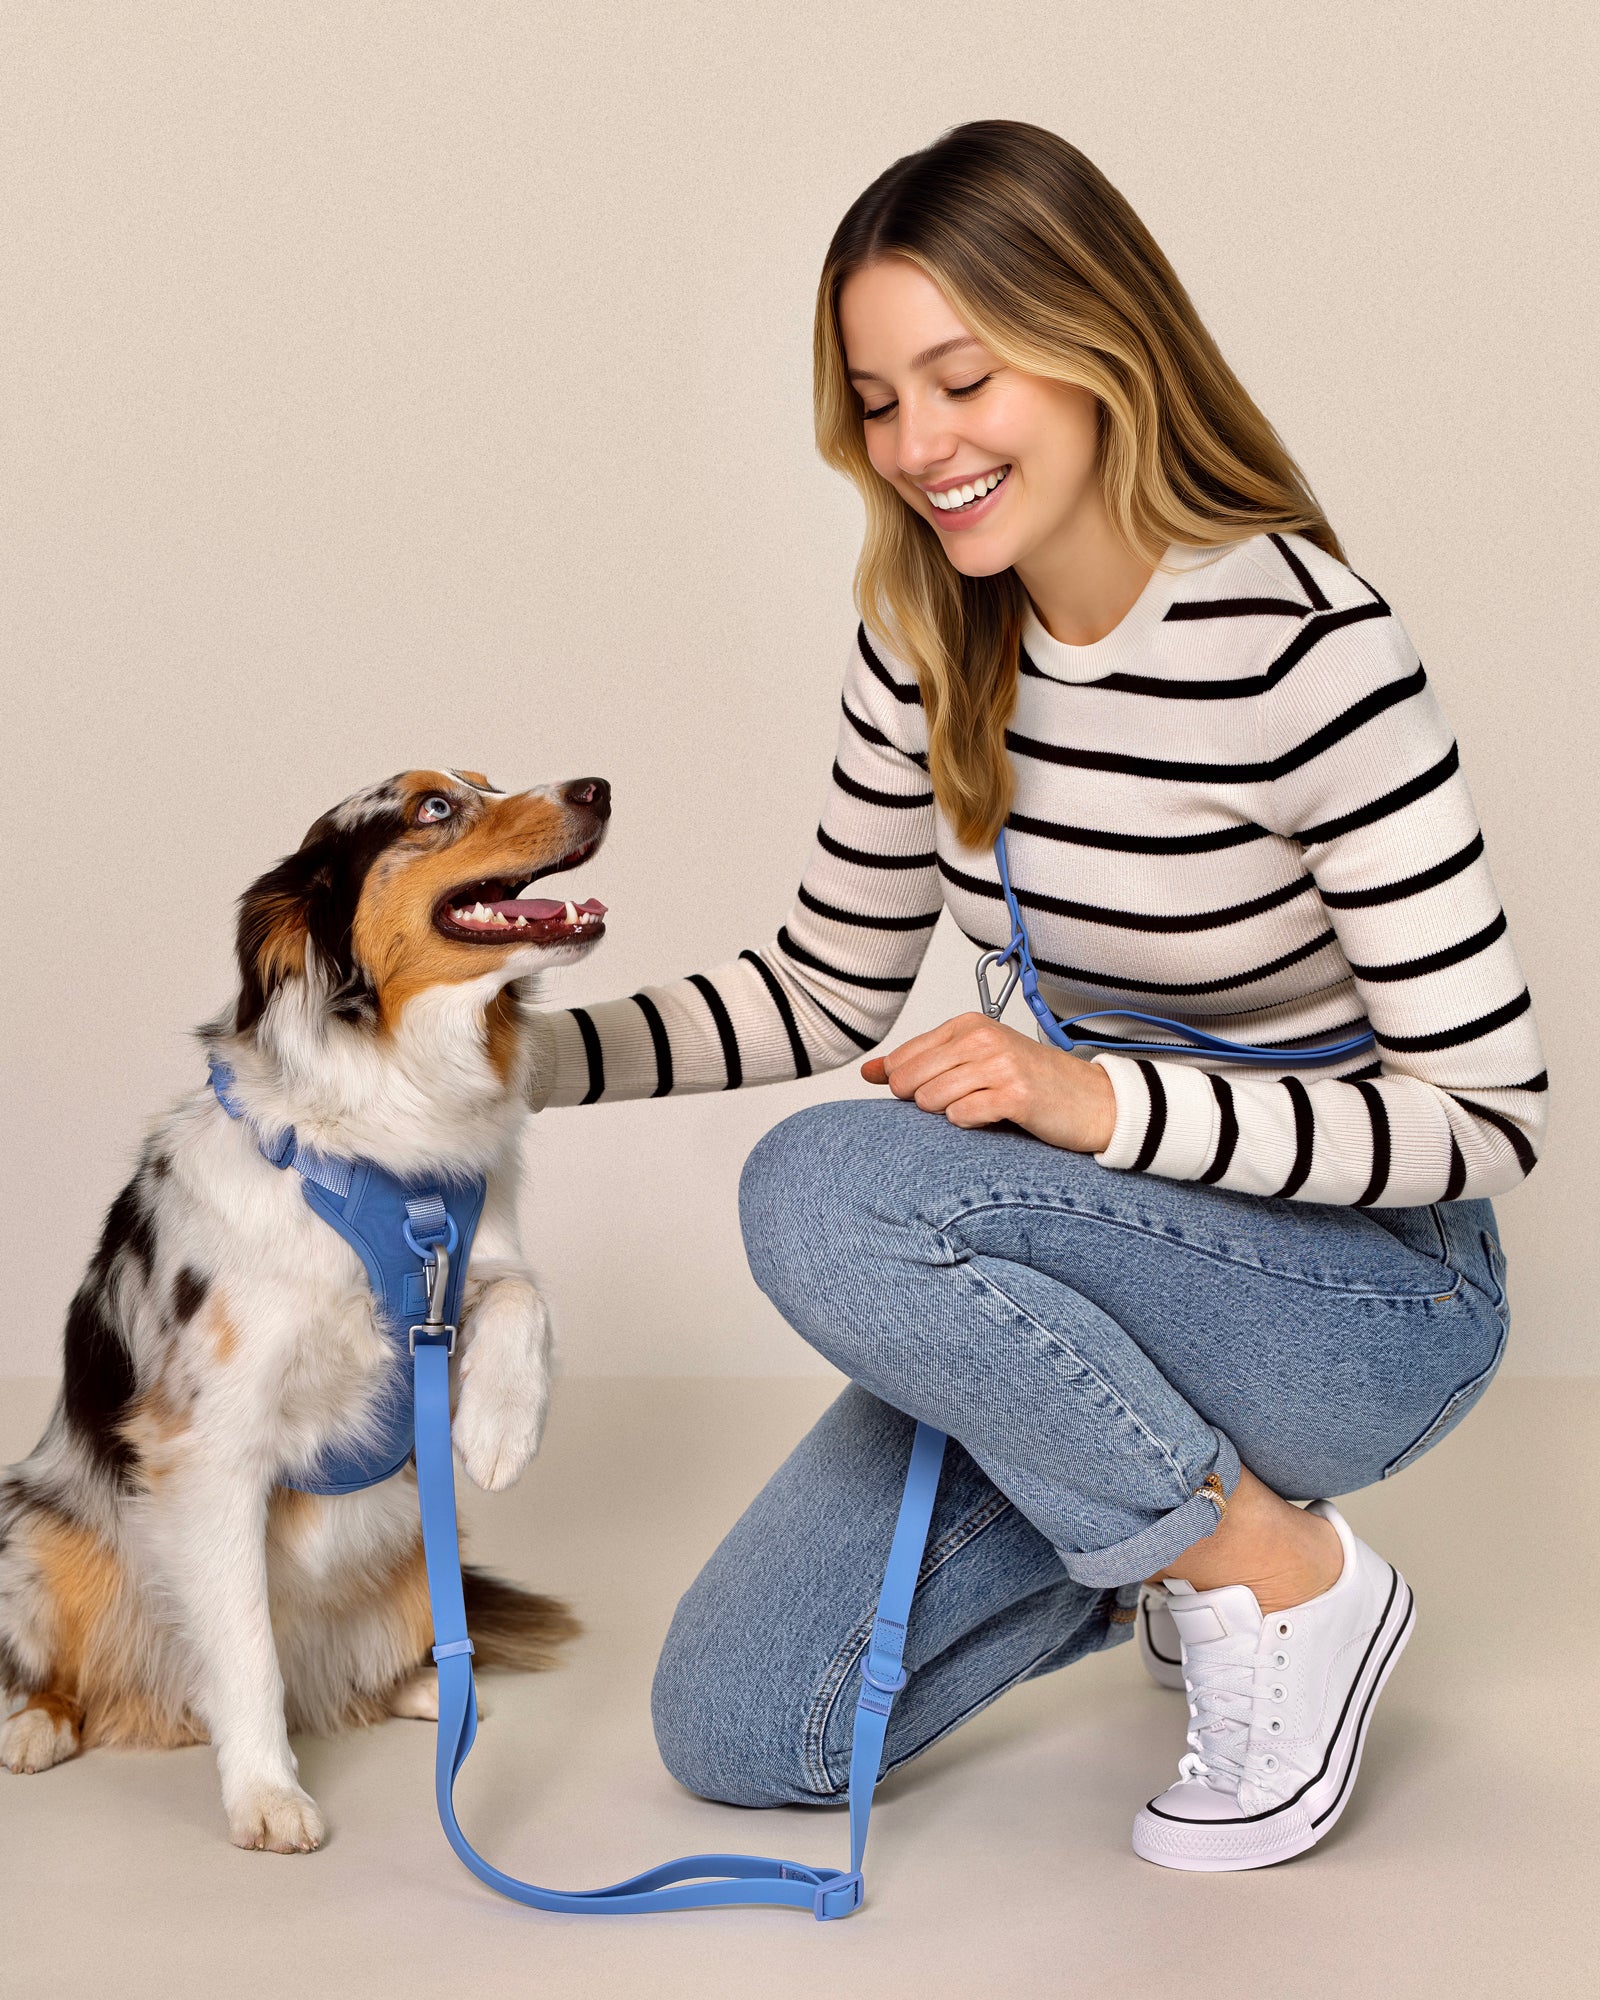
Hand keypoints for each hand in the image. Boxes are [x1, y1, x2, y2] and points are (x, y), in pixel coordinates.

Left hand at [861, 1012, 1117, 1153]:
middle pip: (910, 1079)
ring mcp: (999, 1065)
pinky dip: (970, 1124)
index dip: (902, 1083)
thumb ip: (919, 1065)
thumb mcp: (974, 1062)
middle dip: (922, 1101)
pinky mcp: (1015, 1095)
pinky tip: (992, 1117)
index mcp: (970, 1025)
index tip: (923, 1092)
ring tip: (978, 1108)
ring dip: (949, 1113)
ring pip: (932, 1099)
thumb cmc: (1032, 1083)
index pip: (904, 1056)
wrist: (1093, 1101)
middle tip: (958, 1103)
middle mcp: (982, 1039)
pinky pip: (962, 1116)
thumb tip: (867, 1072)